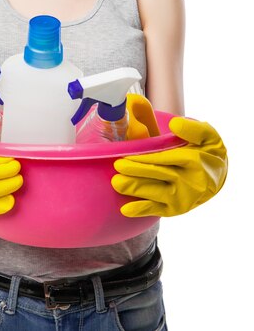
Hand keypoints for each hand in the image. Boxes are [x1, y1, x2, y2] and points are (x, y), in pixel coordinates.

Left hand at [111, 117, 227, 217]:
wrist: (216, 177)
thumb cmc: (206, 150)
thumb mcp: (207, 135)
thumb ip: (192, 128)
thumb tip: (175, 124)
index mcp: (196, 161)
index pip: (167, 158)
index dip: (147, 157)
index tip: (128, 154)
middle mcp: (191, 182)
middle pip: (160, 174)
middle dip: (137, 171)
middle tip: (118, 167)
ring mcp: (183, 198)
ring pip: (156, 192)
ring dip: (136, 189)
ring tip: (117, 184)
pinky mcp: (177, 209)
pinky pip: (158, 210)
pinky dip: (142, 210)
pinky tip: (126, 209)